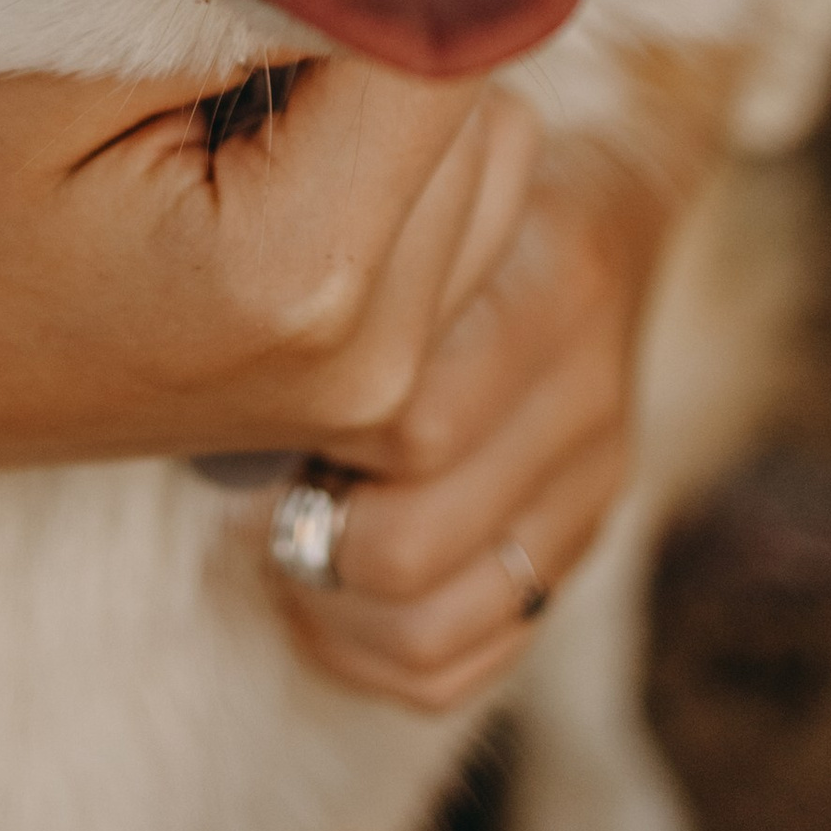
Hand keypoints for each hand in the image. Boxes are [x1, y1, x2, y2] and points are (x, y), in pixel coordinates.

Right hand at [0, 52, 535, 756]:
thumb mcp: (55, 59)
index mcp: (302, 269)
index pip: (444, 24)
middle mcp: (370, 354)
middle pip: (483, 88)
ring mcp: (367, 398)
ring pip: (488, 148)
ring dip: (394, 83)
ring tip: (224, 79)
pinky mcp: (350, 400)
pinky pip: (451, 224)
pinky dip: (386, 159)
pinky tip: (249, 149)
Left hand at [260, 132, 672, 716]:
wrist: (595, 200)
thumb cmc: (460, 179)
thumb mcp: (420, 166)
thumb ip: (362, 220)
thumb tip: (236, 295)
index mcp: (556, 281)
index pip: (412, 419)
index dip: (310, 430)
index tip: (253, 399)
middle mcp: (589, 400)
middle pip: (405, 545)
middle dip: (307, 521)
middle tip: (264, 468)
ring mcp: (593, 484)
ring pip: (428, 626)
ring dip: (330, 597)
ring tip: (288, 523)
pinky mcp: (581, 545)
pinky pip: (459, 664)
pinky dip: (368, 650)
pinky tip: (326, 585)